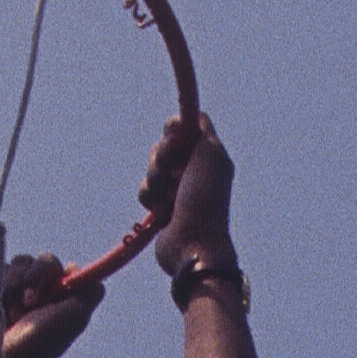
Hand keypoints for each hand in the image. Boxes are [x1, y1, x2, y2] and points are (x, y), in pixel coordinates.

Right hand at [0, 247, 98, 357]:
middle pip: (23, 262)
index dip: (40, 274)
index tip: (35, 297)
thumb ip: (89, 290)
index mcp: (54, 293)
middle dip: (18, 285)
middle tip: (19, 312)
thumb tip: (75, 267)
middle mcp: (32, 292)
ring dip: (0, 292)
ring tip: (1, 318)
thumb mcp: (75, 316)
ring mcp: (7, 295)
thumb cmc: (39, 344)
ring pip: (1, 270)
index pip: (48, 262)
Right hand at [141, 114, 239, 285]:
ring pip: (151, 170)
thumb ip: (203, 132)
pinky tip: (163, 213)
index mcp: (208, 155)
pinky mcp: (162, 207)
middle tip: (173, 174)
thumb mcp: (211, 158)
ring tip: (168, 199)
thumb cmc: (205, 201)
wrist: (192, 243)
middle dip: (161, 159)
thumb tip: (194, 114)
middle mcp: (193, 170)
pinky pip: (145, 192)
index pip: (184, 129)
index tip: (171, 135)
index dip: (174, 130)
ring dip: (155, 182)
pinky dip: (151, 200)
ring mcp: (177, 189)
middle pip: (163, 148)